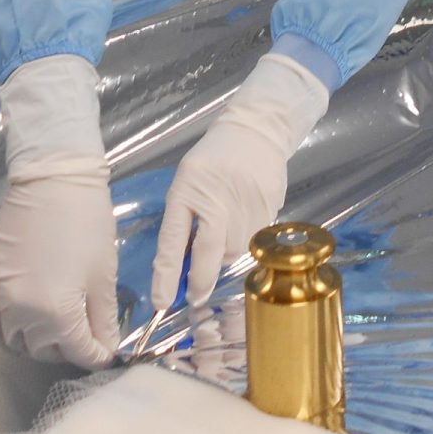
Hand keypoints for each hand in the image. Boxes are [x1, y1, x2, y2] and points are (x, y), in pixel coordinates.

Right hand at [0, 160, 118, 367]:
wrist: (53, 181)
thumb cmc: (87, 223)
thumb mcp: (103, 273)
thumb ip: (103, 316)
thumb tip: (108, 346)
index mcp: (56, 312)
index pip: (77, 350)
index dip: (96, 355)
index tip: (107, 352)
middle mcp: (22, 313)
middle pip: (44, 349)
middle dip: (68, 349)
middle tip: (86, 337)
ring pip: (15, 340)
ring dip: (38, 341)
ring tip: (58, 330)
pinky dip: (6, 328)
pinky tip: (24, 321)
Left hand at [152, 53, 328, 308]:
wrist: (257, 130)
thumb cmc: (213, 158)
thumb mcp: (186, 183)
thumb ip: (183, 222)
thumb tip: (184, 267)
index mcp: (188, 191)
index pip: (173, 242)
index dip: (166, 276)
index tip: (162, 303)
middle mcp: (218, 200)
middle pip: (209, 255)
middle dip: (201, 279)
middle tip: (195, 294)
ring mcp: (247, 206)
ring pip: (234, 251)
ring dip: (224, 254)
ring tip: (224, 231)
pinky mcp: (270, 208)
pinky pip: (254, 240)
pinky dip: (244, 240)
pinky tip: (243, 220)